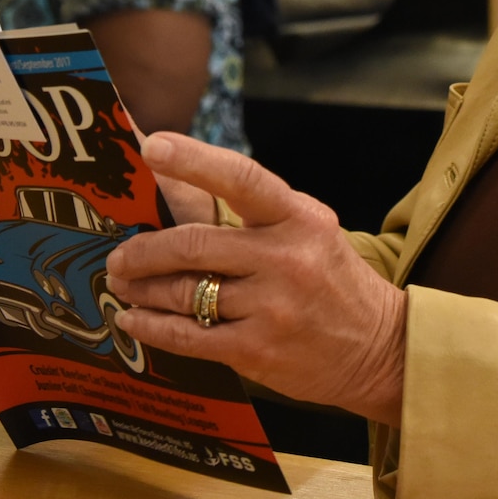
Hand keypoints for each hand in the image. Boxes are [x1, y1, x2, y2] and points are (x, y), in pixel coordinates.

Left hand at [105, 133, 406, 426]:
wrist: (379, 348)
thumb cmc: (330, 280)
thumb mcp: (308, 229)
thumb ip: (255, 210)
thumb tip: (179, 183)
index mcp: (299, 218)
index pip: (241, 178)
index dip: (193, 160)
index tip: (150, 147)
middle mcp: (285, 259)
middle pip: (193, 245)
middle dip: (143, 250)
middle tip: (118, 254)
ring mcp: (271, 307)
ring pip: (184, 292)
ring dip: (141, 288)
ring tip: (123, 284)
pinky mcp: (257, 350)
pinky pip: (187, 335)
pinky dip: (152, 326)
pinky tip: (134, 319)